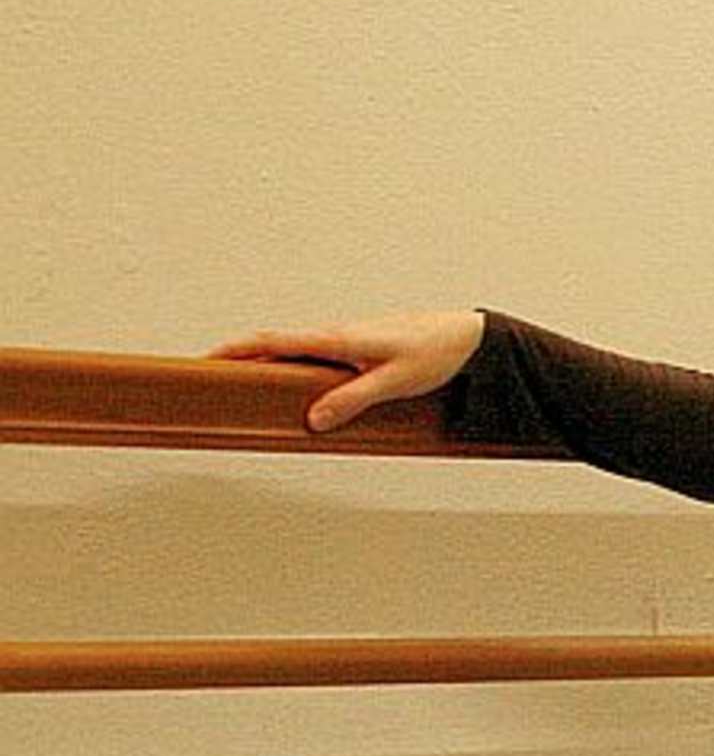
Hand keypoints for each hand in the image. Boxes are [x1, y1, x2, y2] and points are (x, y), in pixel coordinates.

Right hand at [207, 310, 485, 431]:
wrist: (466, 337)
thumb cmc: (435, 354)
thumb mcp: (393, 382)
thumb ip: (353, 399)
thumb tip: (313, 420)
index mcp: (335, 338)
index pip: (271, 340)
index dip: (235, 350)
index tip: (205, 360)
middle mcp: (334, 335)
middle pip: (273, 345)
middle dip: (239, 358)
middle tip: (210, 376)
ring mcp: (344, 341)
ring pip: (293, 351)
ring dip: (264, 363)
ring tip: (240, 384)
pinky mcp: (356, 349)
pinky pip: (312, 357)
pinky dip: (291, 367)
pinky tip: (289, 385)